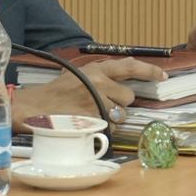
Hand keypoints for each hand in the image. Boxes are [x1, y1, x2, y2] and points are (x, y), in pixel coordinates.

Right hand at [11, 57, 166, 128]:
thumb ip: (100, 74)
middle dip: (119, 103)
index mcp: (97, 68)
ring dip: (111, 118)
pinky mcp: (92, 119)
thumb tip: (122, 79)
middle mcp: (99, 82)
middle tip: (101, 104)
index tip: (162, 76)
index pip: (130, 65)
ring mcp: (96, 101)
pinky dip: (103, 129)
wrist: (34, 106)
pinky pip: (110, 128)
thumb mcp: (78, 73)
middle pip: (128, 97)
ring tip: (92, 115)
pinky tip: (88, 124)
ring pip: (120, 115)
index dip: (149, 71)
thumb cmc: (55, 91)